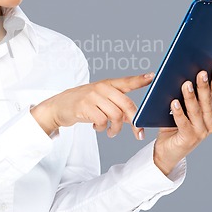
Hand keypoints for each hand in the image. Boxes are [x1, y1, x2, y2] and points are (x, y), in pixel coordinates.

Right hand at [30, 72, 154, 139]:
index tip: (153, 77)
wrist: (58, 107)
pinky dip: (102, 128)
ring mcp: (92, 96)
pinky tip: (97, 127)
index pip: (127, 81)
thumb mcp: (100, 101)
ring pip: (116, 116)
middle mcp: (101, 88)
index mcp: (107, 84)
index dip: (140, 79)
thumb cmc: (82, 104)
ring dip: (116, 129)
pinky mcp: (84, 106)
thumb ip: (117, 106)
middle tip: (137, 133)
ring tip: (111, 132)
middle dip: (134, 122)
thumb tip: (133, 119)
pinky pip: (103, 121)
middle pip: (127, 105)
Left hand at [153, 63, 211, 175]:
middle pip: (207, 101)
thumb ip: (183, 95)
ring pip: (196, 111)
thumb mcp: (180, 108)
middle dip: (205, 85)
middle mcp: (209, 123)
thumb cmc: (172, 126)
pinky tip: (174, 102)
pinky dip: (179, 112)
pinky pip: (183, 123)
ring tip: (186, 83)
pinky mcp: (188, 138)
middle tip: (201, 72)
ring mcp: (201, 132)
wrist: (166, 151)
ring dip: (191, 96)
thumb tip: (181, 73)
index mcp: (210, 114)